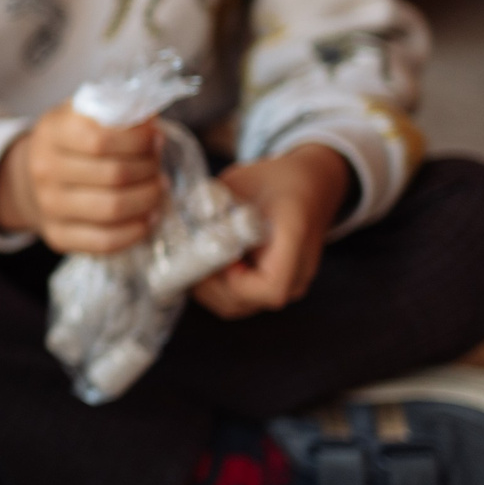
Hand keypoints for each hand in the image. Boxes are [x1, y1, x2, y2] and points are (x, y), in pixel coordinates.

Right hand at [0, 103, 165, 253]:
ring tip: (158, 190)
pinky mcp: (58, 236)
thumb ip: (116, 113)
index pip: (101, 140)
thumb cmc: (71, 144)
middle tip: (158, 166)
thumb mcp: (83, 116)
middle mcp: (44, 170)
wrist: (31, 179)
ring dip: (147, 199)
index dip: (138, 141)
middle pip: (113, 176)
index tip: (156, 139)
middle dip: (149, 170)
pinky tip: (147, 218)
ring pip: (112, 209)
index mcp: (52, 133)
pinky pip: (104, 241)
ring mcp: (48, 207)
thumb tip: (151, 124)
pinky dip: (135, 231)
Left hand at [192, 144, 351, 318]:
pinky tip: (205, 263)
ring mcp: (287, 283)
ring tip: (192, 260)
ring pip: (239, 305)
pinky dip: (217, 286)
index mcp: (295, 241)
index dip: (231, 282)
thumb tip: (173, 220)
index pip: (268, 288)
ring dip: (208, 288)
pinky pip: (241, 298)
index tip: (212, 258)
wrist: (310, 183)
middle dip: (207, 285)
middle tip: (186, 259)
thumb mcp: (243, 183)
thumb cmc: (277, 179)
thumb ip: (212, 205)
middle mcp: (296, 272)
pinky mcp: (274, 285)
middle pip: (245, 302)